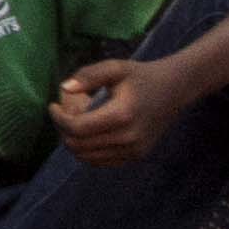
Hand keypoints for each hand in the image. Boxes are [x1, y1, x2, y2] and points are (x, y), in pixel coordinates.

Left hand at [49, 55, 181, 167]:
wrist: (174, 90)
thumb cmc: (141, 76)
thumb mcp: (115, 68)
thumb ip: (88, 75)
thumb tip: (64, 88)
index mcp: (122, 115)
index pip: (77, 128)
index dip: (58, 119)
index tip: (54, 105)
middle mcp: (129, 138)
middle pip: (78, 145)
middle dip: (63, 129)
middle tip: (65, 112)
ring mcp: (134, 151)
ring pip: (86, 157)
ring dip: (73, 140)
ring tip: (77, 120)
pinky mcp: (136, 156)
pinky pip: (100, 161)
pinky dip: (86, 150)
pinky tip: (89, 131)